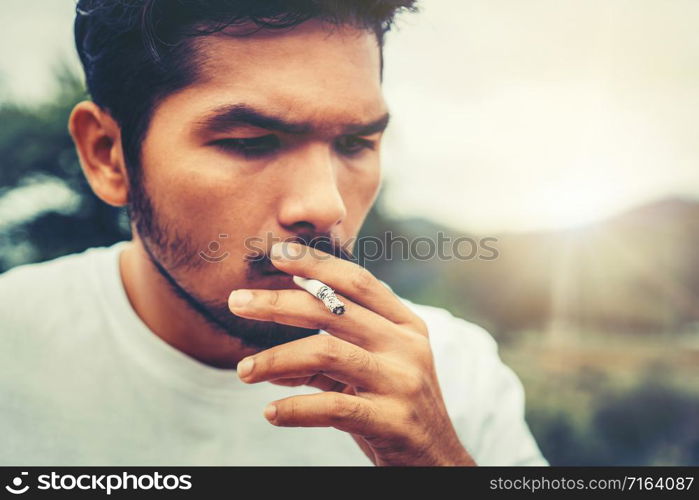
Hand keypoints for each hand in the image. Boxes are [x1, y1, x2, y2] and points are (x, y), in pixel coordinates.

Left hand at [228, 241, 475, 465]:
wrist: (437, 462)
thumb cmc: (395, 408)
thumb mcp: (368, 374)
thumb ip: (325, 359)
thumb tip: (266, 362)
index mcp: (405, 325)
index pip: (357, 281)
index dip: (316, 264)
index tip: (277, 253)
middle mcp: (407, 346)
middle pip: (333, 310)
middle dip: (278, 303)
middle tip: (237, 301)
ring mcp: (402, 381)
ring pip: (327, 352)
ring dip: (276, 359)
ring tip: (243, 370)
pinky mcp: (392, 419)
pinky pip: (333, 406)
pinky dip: (295, 407)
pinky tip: (270, 412)